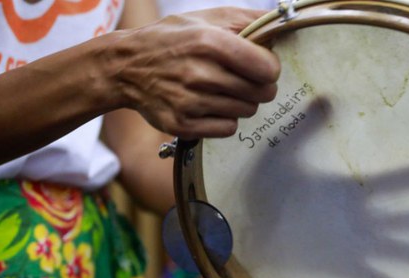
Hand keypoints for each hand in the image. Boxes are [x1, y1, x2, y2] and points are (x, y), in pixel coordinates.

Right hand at [111, 8, 280, 138]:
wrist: (125, 67)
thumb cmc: (172, 39)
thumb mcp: (206, 18)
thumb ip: (247, 20)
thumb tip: (283, 22)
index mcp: (209, 42)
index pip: (267, 68)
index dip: (269, 67)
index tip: (259, 65)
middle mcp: (199, 73)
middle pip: (262, 93)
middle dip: (258, 86)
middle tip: (241, 79)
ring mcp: (190, 102)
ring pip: (246, 111)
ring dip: (241, 102)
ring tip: (220, 89)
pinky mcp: (183, 125)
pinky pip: (228, 129)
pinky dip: (224, 119)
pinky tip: (210, 105)